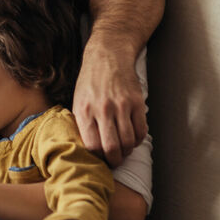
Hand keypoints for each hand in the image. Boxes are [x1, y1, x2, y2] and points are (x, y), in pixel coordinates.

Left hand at [73, 46, 147, 166]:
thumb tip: (87, 148)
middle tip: (115, 161)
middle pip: (112, 147)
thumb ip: (82, 123)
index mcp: (84, 111)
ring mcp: (122, 106)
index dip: (98, 158)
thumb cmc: (90, 82)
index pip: (92, 146)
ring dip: (127, 151)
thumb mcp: (78, 101)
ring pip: (129, 141)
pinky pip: (141, 130)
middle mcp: (103, 110)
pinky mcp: (137, 102)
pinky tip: (133, 138)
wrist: (108, 57)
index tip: (100, 160)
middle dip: (114, 160)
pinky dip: (138, 139)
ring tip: (124, 150)